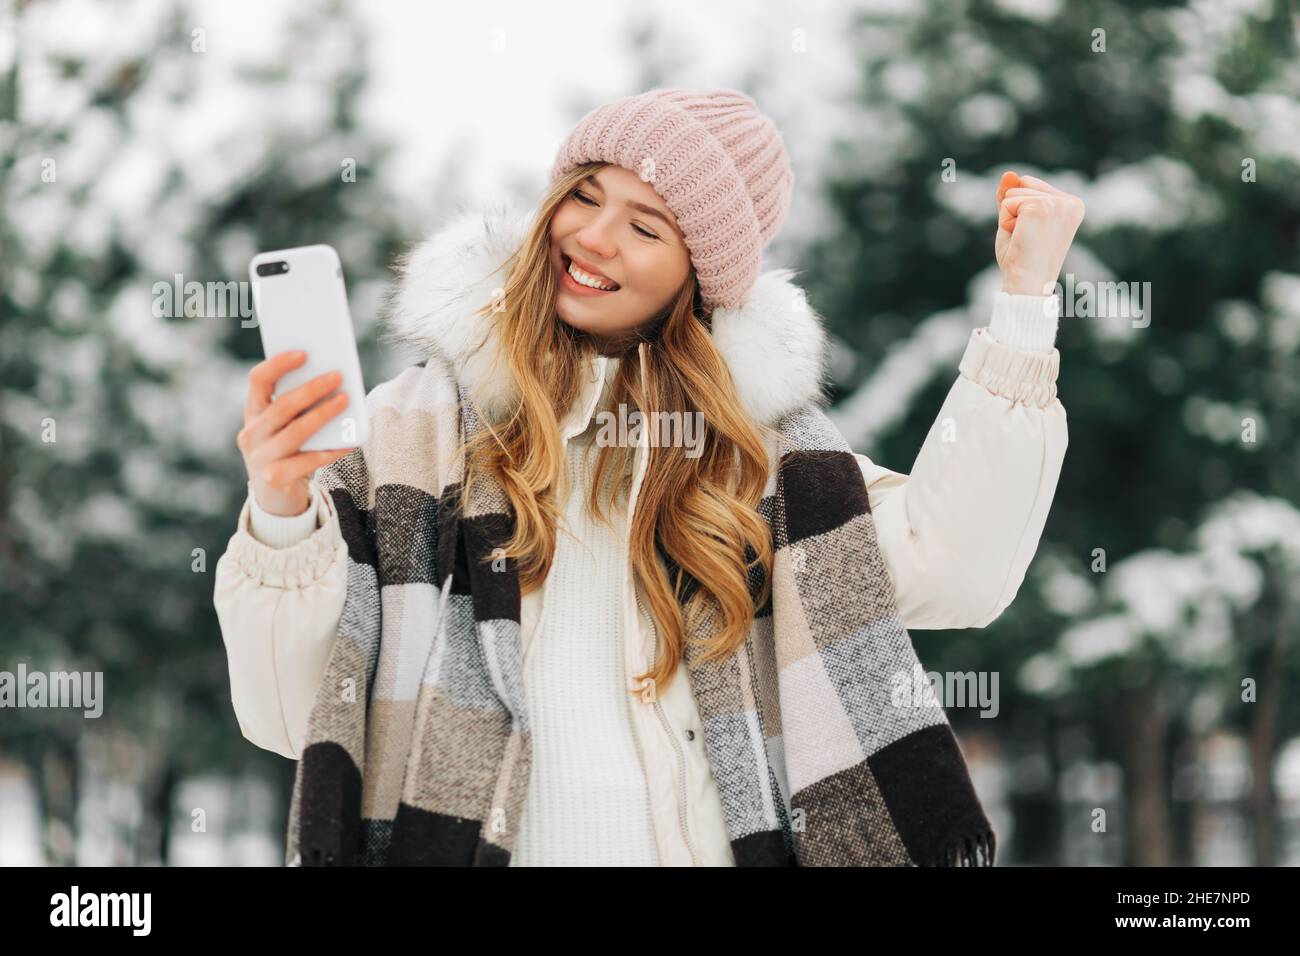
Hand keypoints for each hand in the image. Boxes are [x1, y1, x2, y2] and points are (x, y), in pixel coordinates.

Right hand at [237, 350, 352, 516]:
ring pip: (295, 432)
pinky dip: (330, 450)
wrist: (274, 496)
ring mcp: (260, 457)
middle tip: (337, 375)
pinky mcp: (274, 478)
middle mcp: (251, 434)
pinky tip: (350, 442)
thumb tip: (333, 380)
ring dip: (322, 414)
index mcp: (253, 413)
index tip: (303, 353)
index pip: (258, 381)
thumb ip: (299, 407)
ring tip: (345, 400)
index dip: (278, 364)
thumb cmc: (287, 450)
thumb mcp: (285, 426)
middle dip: (311, 389)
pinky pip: (307, 461)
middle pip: (282, 406)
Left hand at [995, 171, 1084, 295]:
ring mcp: (1057, 203)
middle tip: (1027, 239)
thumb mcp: (1016, 222)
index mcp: (1072, 205)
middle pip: (1023, 184)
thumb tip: (1009, 173)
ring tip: (1024, 239)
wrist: (1025, 283)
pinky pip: (1007, 202)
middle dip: (1014, 212)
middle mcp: (1070, 202)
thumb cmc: (1022, 259)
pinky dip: (1006, 221)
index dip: (1021, 211)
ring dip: (1010, 218)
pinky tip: (1020, 238)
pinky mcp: (1041, 206)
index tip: (1033, 234)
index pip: (1031, 185)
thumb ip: (1013, 197)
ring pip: (1014, 192)